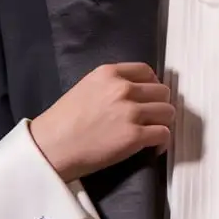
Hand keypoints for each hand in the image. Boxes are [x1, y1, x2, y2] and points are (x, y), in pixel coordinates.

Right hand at [29, 62, 174, 181]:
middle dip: (159, 105)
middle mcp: (122, 88)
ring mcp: (130, 112)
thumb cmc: (61, 123)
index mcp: (109, 73)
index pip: (146, 71)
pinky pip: (164, 134)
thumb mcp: (85, 88)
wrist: (50, 147)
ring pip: (168, 112)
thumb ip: (110, 85)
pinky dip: (162, 142)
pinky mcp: (134, 136)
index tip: (149, 97)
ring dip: (163, 123)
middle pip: (162, 92)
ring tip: (153, 132)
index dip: (152, 85)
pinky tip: (154, 147)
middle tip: (152, 118)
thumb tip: (134, 93)